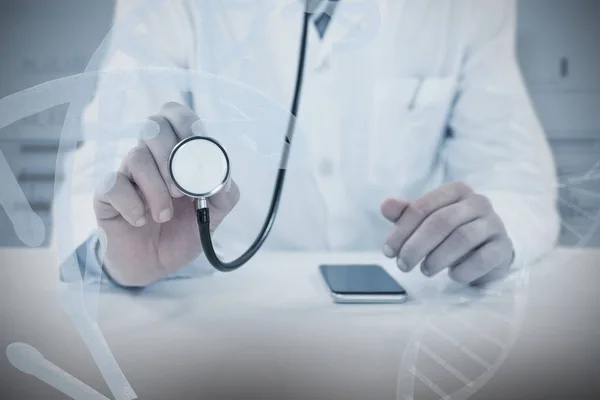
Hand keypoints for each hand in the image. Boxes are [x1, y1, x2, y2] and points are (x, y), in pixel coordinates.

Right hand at [93, 102, 239, 286]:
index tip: (197, 143)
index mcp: (177, 154)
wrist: (156, 265)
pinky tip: (140, 220)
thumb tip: (222, 178)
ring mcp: (127, 174)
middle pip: (153, 127)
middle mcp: (150, 157)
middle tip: (180, 190)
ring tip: (164, 215)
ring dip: (155, 189)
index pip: (175, 115)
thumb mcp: (213, 214)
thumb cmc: (182, 231)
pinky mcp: (107, 194)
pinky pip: (113, 184)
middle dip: (171, 156)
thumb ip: (223, 193)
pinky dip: (131, 204)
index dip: (186, 121)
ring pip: (136, 158)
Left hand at [380, 182, 513, 284]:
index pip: (422, 206)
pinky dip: (463, 270)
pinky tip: (452, 276)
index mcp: (455, 190)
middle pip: (441, 222)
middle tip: (403, 265)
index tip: (388, 252)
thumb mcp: (427, 220)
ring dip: (437, 258)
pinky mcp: (503, 247)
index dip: (401, 230)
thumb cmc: (451, 232)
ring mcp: (494, 224)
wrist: (489, 249)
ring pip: (462, 238)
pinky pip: (483, 258)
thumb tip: (385, 206)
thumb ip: (406, 213)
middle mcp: (477, 202)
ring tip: (425, 270)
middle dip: (416, 246)